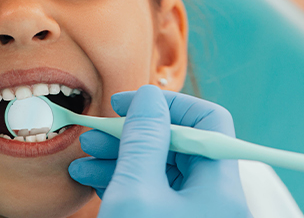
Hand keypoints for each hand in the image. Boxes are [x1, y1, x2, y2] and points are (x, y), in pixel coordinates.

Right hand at [69, 85, 251, 216]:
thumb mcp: (136, 193)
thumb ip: (144, 141)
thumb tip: (150, 97)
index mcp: (218, 186)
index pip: (207, 121)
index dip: (166, 105)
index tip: (125, 104)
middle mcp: (214, 197)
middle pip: (178, 145)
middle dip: (132, 134)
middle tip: (95, 133)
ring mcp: (195, 212)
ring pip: (161, 169)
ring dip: (121, 158)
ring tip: (85, 160)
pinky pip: (154, 192)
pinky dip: (126, 181)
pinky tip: (97, 180)